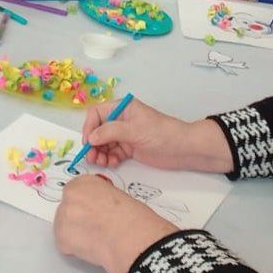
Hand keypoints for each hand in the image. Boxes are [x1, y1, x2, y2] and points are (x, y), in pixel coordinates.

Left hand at [54, 175, 175, 272]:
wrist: (131, 238)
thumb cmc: (133, 218)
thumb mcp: (118, 196)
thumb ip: (101, 198)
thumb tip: (98, 208)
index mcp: (85, 182)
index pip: (76, 190)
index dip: (86, 203)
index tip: (93, 210)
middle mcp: (71, 196)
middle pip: (68, 208)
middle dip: (79, 218)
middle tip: (95, 227)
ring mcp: (63, 218)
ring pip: (64, 226)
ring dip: (76, 233)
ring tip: (95, 239)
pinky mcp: (61, 240)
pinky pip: (64, 244)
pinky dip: (74, 248)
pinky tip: (91, 248)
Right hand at [81, 96, 231, 172]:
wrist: (183, 149)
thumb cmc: (162, 133)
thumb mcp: (135, 129)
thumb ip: (111, 131)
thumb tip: (91, 137)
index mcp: (123, 108)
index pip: (97, 114)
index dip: (90, 127)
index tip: (88, 142)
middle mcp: (121, 120)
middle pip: (98, 130)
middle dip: (93, 144)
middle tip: (92, 158)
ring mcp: (125, 135)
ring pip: (103, 144)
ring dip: (100, 153)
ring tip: (102, 163)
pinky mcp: (129, 148)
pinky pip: (112, 153)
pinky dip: (109, 159)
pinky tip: (112, 163)